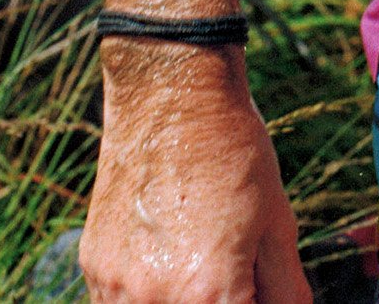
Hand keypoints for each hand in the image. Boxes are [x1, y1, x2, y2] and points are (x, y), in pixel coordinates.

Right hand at [82, 47, 309, 303]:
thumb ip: (286, 291)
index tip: (254, 293)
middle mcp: (153, 301)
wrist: (171, 96)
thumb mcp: (278, 222)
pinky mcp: (92, 269)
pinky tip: (168, 260)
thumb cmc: (232, 151)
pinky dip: (146, 298)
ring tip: (200, 261)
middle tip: (233, 278)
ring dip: (181, 303)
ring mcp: (114, 289)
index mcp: (208, 293)